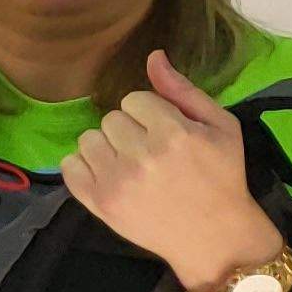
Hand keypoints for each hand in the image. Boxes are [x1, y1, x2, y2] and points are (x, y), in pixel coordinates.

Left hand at [64, 51, 287, 291]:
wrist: (215, 235)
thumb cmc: (222, 175)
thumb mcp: (221, 126)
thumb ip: (182, 90)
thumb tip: (153, 56)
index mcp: (174, 133)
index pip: (134, 99)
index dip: (150, 113)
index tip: (165, 130)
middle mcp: (141, 156)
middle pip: (111, 118)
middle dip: (130, 130)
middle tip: (151, 151)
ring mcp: (116, 181)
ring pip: (88, 139)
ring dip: (107, 147)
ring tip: (132, 164)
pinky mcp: (98, 203)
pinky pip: (69, 166)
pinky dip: (85, 167)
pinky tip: (111, 176)